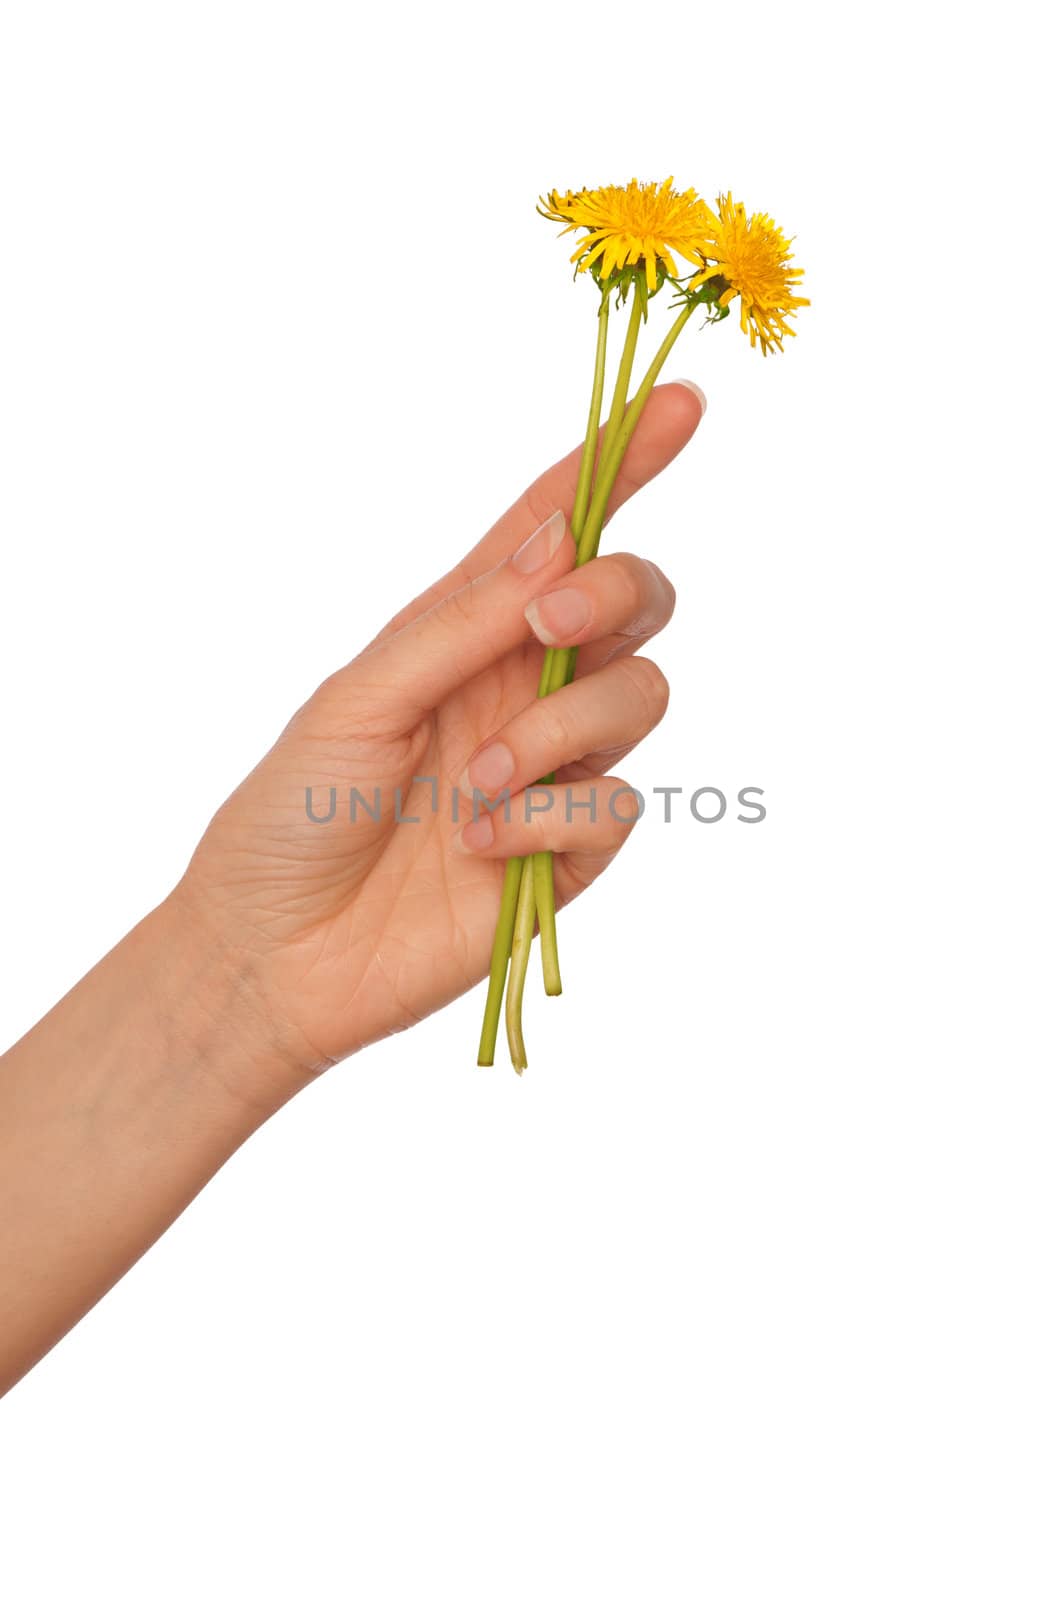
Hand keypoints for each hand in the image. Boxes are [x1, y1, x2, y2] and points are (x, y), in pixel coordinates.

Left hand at [176, 382, 703, 1075]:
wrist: (277, 953)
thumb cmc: (293, 813)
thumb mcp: (359, 698)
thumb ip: (460, 624)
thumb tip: (559, 543)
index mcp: (465, 629)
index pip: (556, 530)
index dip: (619, 464)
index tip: (679, 403)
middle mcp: (523, 686)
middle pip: (634, 601)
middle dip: (613, 594)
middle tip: (547, 626)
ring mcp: (553, 768)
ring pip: (642, 696)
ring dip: (561, 729)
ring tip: (476, 785)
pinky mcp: (569, 852)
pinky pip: (617, 806)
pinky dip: (552, 818)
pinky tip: (482, 847)